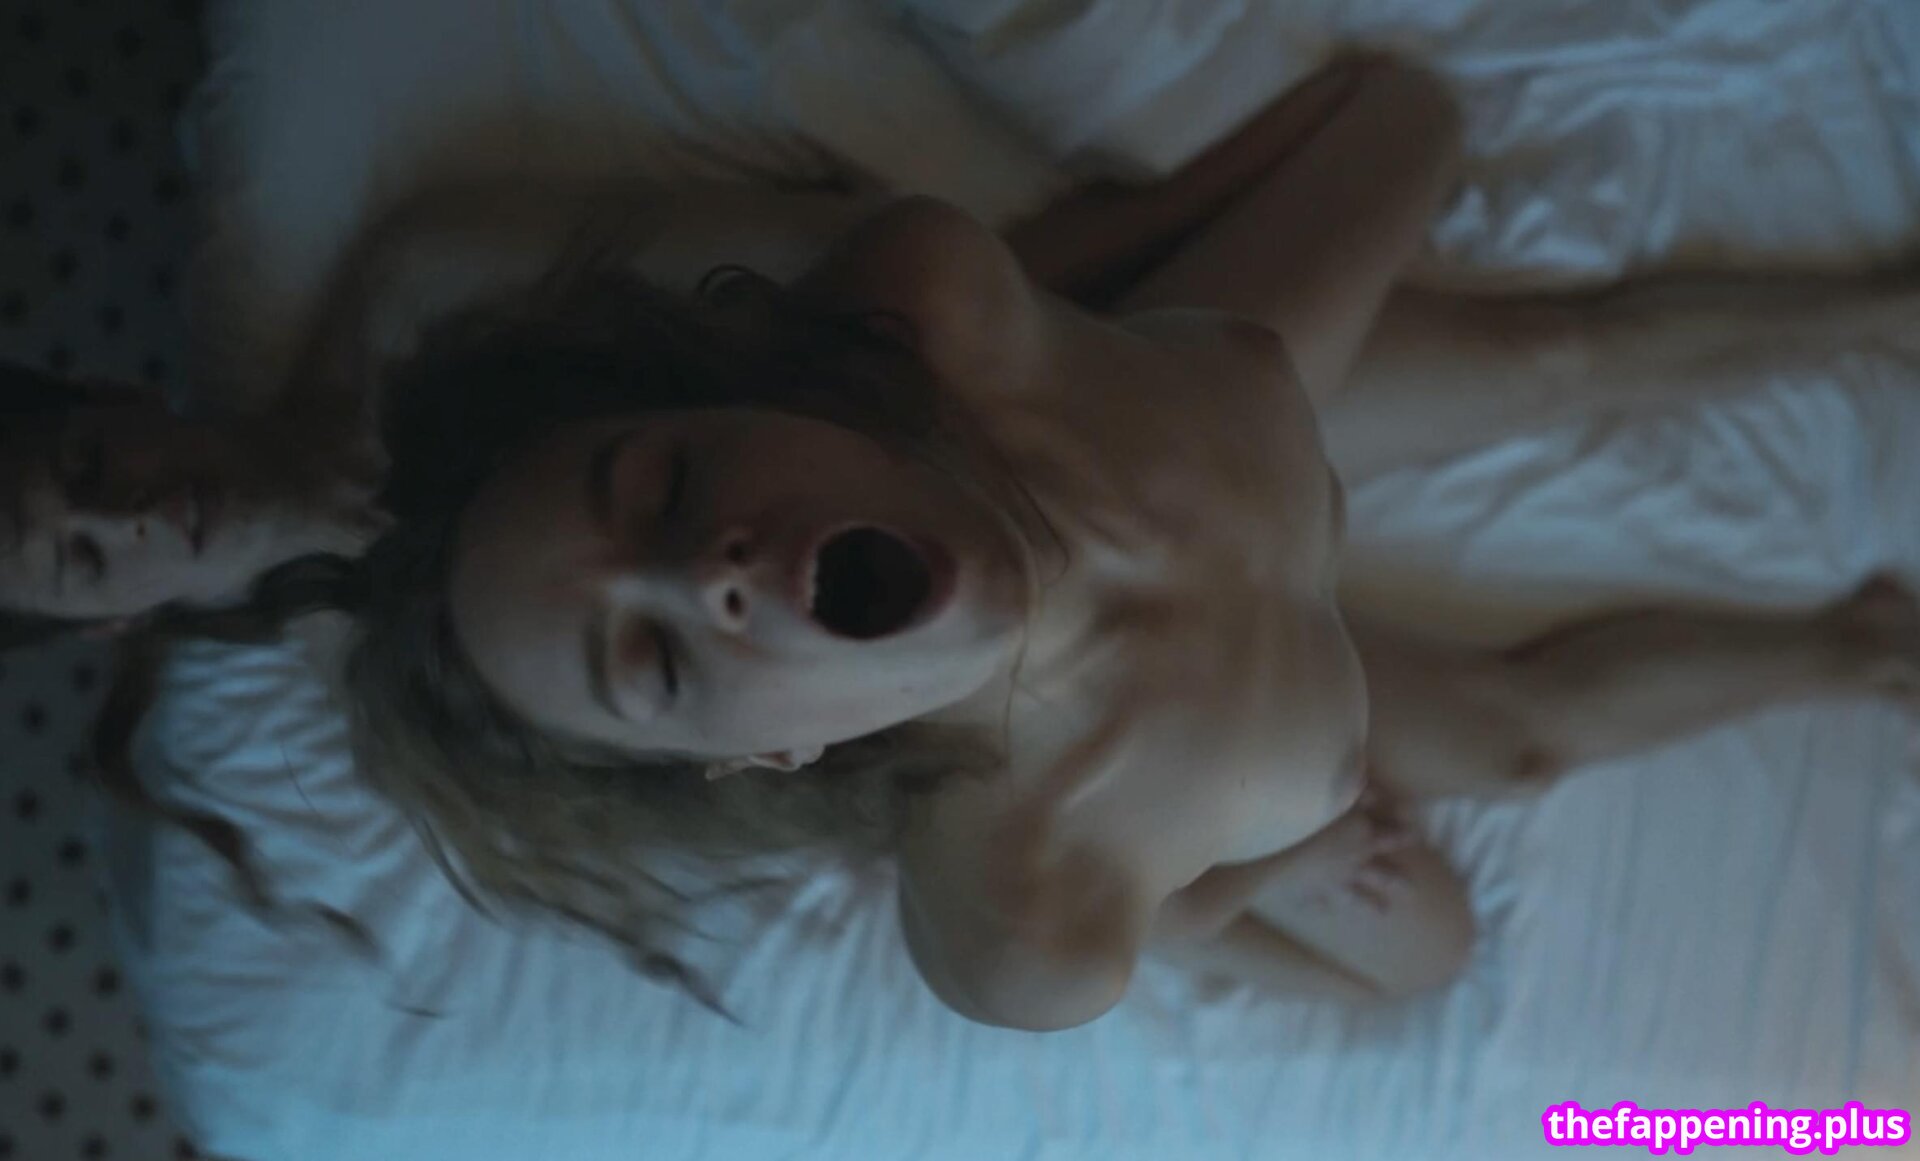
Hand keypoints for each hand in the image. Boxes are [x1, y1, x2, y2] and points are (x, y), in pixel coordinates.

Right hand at [1266, 787, 1417, 914]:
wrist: (1272, 851)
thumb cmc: (1303, 813)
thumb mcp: (1332, 792)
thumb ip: (1356, 792)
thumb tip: (1375, 791)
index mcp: (1360, 834)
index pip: (1391, 834)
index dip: (1404, 833)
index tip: (1417, 836)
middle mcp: (1353, 863)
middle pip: (1382, 874)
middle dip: (1396, 880)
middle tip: (1412, 889)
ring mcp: (1333, 883)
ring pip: (1358, 898)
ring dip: (1370, 905)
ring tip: (1383, 913)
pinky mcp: (1309, 896)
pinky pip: (1318, 904)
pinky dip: (1321, 907)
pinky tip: (1323, 910)